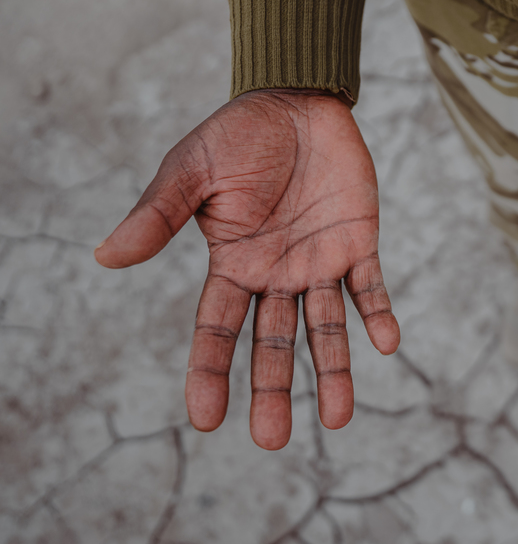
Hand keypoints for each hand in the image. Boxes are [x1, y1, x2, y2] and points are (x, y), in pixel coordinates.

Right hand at [96, 89, 400, 448]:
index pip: (216, 330)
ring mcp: (319, 263)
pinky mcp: (358, 244)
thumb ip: (157, 217)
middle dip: (273, 391)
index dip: (210, 373)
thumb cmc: (237, 136)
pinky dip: (379, 314)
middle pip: (273, 343)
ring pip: (325, 329)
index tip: (206, 419)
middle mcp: (276, 276)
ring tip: (338, 418)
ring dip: (333, 371)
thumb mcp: (189, 173)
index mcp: (232, 266)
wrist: (296, 102)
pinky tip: (387, 343)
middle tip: (272, 441)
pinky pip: (370, 288)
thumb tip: (105, 257)